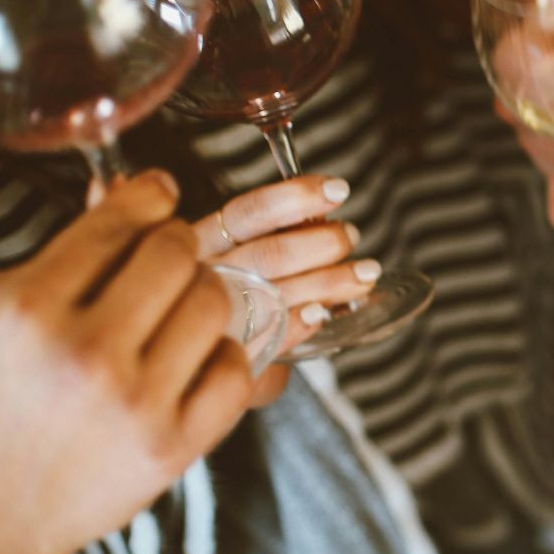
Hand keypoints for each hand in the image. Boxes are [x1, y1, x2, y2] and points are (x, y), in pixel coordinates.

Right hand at [0, 170, 255, 553]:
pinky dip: (223, 355)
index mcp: (26, 310)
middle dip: (176, 246)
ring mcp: (134, 401)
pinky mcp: (173, 445)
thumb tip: (127, 189)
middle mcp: (83, 351)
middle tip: (168, 258)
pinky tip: (195, 359)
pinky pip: (235, 368)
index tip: (161, 194)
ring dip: (204, 295)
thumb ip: (57, 256)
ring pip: (214, 302)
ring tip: (179, 309)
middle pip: (176, 253)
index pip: (116, 223)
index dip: (150, 197)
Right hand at [194, 174, 368, 396]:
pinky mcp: (230, 354)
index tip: (337, 190)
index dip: (294, 198)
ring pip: (276, 294)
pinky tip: (323, 312)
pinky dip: (302, 321)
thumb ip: (273, 232)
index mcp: (202, 241)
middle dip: (322, 242)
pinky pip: (272, 337)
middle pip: (269, 254)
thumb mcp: (234, 252)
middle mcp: (206, 277)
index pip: (247, 213)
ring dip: (329, 281)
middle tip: (350, 236)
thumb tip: (323, 216)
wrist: (188, 364)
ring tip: (365, 273)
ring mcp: (217, 317)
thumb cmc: (224, 291)